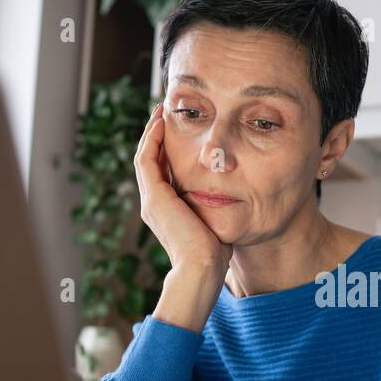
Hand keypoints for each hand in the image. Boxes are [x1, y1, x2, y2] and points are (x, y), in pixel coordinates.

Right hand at [133, 102, 232, 276]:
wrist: (202, 268)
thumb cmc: (215, 253)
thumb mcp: (215, 222)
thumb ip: (216, 208)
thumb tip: (234, 198)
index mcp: (166, 210)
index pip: (163, 172)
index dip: (168, 150)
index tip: (180, 131)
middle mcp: (154, 204)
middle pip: (151, 161)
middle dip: (157, 136)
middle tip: (165, 113)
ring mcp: (151, 201)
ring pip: (145, 157)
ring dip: (152, 132)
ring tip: (161, 111)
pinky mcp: (154, 198)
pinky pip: (147, 160)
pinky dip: (152, 140)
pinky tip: (161, 123)